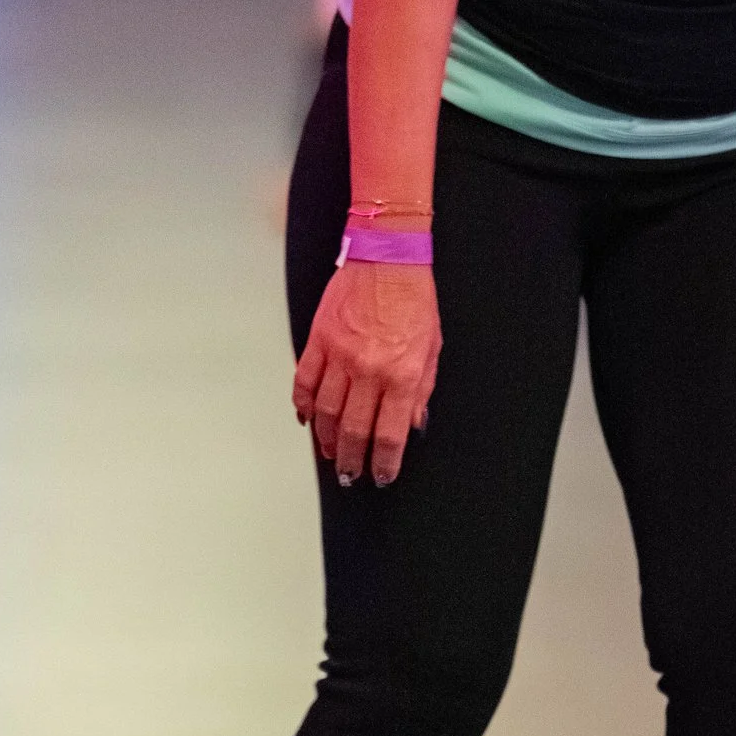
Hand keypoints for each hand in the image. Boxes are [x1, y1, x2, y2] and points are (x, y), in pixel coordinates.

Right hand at [293, 260, 440, 487]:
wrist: (388, 258)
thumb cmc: (414, 300)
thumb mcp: (432, 349)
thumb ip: (421, 390)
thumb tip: (413, 424)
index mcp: (402, 374)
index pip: (390, 434)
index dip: (384, 463)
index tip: (381, 476)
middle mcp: (369, 369)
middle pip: (354, 430)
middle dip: (351, 461)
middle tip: (349, 476)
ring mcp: (340, 355)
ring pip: (326, 412)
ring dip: (326, 439)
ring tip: (329, 454)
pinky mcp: (319, 340)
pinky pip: (305, 381)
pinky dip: (303, 405)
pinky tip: (307, 419)